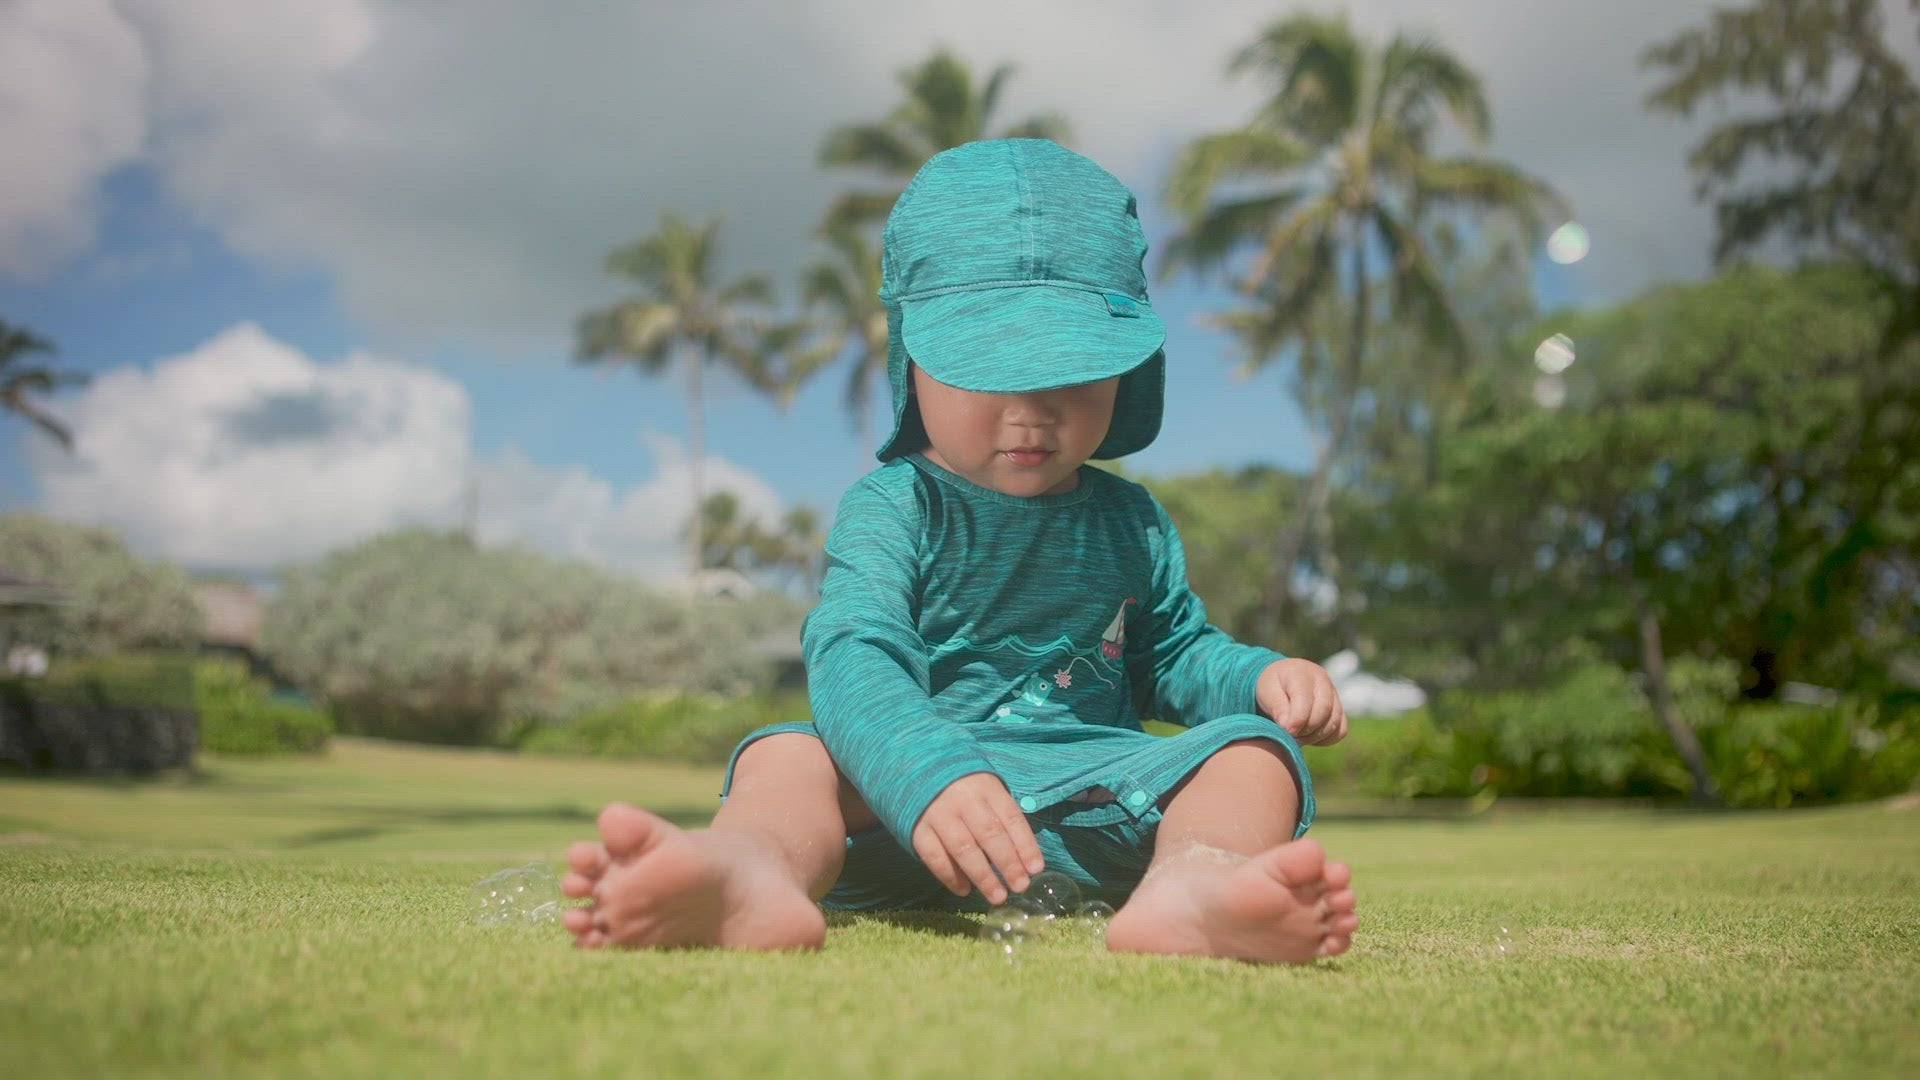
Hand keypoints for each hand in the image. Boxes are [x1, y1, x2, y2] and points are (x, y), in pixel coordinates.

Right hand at [910, 772, 1045, 904]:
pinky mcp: (917, 830)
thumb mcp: (985, 789)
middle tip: (1020, 886)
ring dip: (983, 876)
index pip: (1011, 818)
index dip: (1025, 845)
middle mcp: (963, 799)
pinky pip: (935, 857)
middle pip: (989, 834)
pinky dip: (951, 877)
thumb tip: (1023, 857)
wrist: (915, 770)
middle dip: (1008, 864)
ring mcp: (938, 814)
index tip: (1036, 869)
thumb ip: (1001, 816)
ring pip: (963, 849)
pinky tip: (965, 890)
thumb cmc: (962, 786)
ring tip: (998, 897)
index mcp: (986, 787)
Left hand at [1256, 658, 1347, 745]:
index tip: (1287, 731)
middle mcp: (1323, 681)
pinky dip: (1325, 739)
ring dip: (1314, 736)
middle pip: (1324, 710)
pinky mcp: (1339, 709)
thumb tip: (1289, 726)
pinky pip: (1340, 730)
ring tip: (1296, 737)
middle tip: (1290, 735)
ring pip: (1334, 722)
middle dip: (1306, 729)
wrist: (1283, 680)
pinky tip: (1308, 737)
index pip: (1306, 698)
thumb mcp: (1267, 692)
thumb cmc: (1273, 686)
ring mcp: (1334, 695)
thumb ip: (1277, 707)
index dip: (1297, 719)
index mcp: (1302, 673)